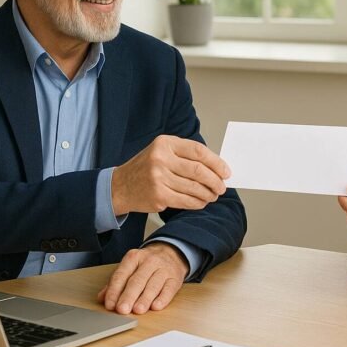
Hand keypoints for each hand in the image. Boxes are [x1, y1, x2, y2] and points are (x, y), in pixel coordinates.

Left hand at [97, 242, 188, 313]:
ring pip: (153, 285)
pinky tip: (156, 306)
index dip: (115, 291)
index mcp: (134, 257)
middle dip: (129, 296)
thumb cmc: (146, 264)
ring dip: (145, 299)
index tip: (110, 305)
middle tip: (122, 309)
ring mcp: (164, 269)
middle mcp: (149, 261)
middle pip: (137, 280)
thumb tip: (103, 298)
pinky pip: (169, 289)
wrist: (171, 253)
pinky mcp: (175, 278)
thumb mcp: (130, 267)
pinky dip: (163, 299)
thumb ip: (116, 282)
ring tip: (138, 310)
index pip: (122, 275)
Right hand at [111, 135, 230, 214]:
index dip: (216, 162)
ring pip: (194, 188)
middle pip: (198, 171)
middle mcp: (161, 159)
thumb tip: (216, 166)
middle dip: (215, 181)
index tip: (226, 171)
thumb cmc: (146, 168)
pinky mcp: (158, 196)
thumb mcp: (162, 151)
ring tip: (213, 195)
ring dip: (208, 194)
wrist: (120, 186)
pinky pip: (186, 201)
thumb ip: (186, 155)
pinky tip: (201, 202)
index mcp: (165, 144)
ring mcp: (158, 178)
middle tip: (222, 186)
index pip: (198, 151)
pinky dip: (197, 203)